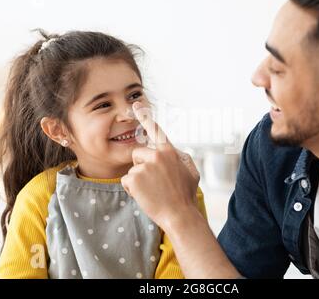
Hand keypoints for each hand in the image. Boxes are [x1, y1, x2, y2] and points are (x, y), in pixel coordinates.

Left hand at [121, 102, 199, 229]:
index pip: (155, 130)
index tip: (137, 104)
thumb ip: (181, 157)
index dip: (145, 116)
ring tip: (153, 191)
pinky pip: (127, 180)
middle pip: (138, 153)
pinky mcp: (135, 178)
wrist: (180, 215)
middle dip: (142, 165)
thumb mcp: (191, 171)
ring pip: (133, 168)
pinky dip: (132, 190)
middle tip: (155, 182)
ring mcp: (144, 166)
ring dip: (138, 180)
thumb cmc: (186, 194)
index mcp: (169, 151)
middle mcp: (156, 154)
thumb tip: (175, 151)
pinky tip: (146, 196)